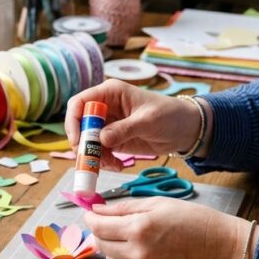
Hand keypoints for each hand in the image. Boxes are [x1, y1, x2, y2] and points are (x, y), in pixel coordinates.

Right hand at [64, 80, 206, 170]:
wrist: (186, 130)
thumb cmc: (170, 115)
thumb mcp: (148, 121)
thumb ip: (124, 129)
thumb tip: (101, 139)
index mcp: (111, 93)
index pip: (80, 103)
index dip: (73, 121)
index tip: (77, 141)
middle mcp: (105, 108)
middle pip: (80, 125)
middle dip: (83, 144)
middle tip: (90, 161)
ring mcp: (108, 125)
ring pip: (88, 142)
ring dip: (94, 156)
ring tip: (112, 165)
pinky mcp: (113, 139)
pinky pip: (99, 152)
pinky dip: (103, 161)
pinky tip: (116, 166)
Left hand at [84, 197, 253, 258]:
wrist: (221, 246)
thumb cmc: (193, 220)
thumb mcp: (157, 204)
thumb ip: (123, 208)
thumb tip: (98, 210)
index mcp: (139, 228)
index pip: (98, 227)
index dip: (90, 219)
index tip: (90, 213)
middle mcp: (139, 252)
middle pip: (102, 245)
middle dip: (101, 232)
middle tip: (110, 223)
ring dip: (115, 249)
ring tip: (133, 238)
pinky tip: (149, 251)